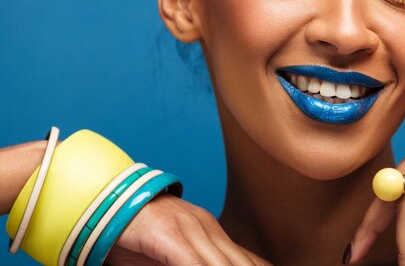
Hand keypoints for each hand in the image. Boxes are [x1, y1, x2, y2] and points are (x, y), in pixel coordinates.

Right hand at [105, 193, 271, 265]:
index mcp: (209, 232)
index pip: (246, 259)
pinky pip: (193, 263)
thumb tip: (208, 265)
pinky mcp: (170, 236)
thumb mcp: (170, 255)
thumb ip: (193, 262)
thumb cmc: (133, 234)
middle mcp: (205, 228)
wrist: (103, 202)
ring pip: (223, 264)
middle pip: (240, 262)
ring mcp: (190, 229)